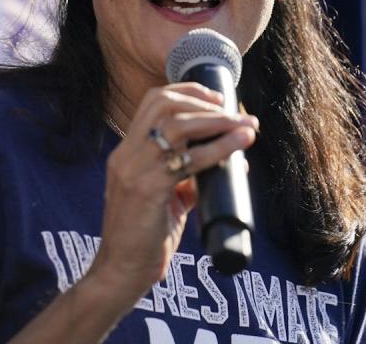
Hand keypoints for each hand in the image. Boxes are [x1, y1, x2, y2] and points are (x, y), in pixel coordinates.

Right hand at [86, 83, 257, 305]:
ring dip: (216, 120)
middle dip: (202, 100)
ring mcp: (134, 170)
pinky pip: (189, 159)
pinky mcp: (147, 189)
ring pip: (176, 125)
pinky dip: (219, 148)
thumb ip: (184, 179)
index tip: (216, 98)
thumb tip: (221, 165)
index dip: (187, 92)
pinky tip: (239, 145)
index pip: (152, 102)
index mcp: (127, 153)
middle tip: (233, 110)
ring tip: (244, 126)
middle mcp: (126, 155)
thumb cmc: (143, 238)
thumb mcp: (163, 199)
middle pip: (163, 103)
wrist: (120, 272)